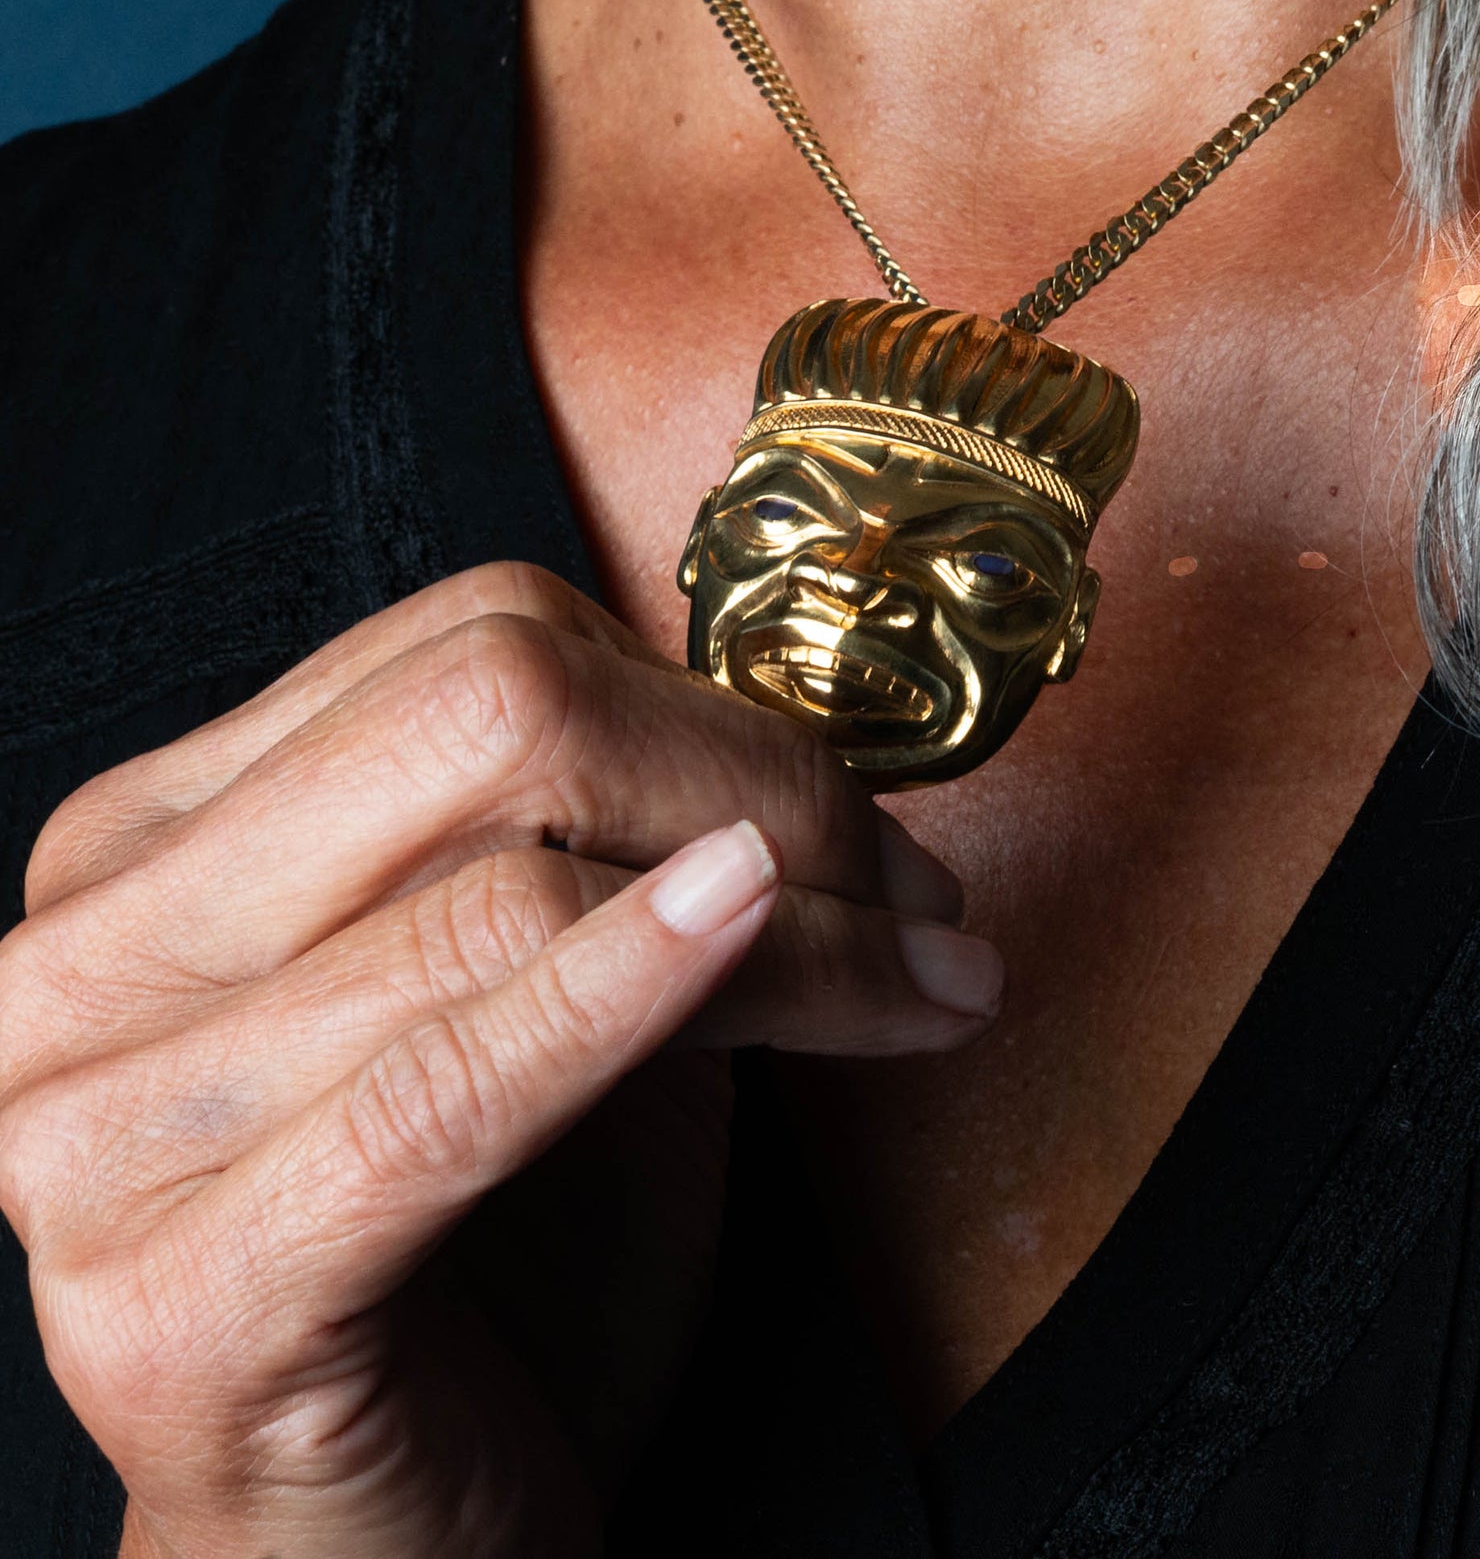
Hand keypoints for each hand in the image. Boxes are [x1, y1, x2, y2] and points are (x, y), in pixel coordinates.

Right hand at [0, 564, 999, 1558]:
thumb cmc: (488, 1282)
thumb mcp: (561, 1010)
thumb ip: (617, 854)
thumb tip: (806, 746)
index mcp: (153, 846)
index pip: (471, 649)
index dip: (707, 707)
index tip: (856, 807)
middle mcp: (85, 957)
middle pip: (487, 721)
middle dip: (758, 782)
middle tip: (913, 882)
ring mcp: (94, 1129)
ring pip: (506, 894)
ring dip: (791, 924)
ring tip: (926, 968)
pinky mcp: (177, 1297)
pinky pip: (447, 1088)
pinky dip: (632, 992)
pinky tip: (766, 936)